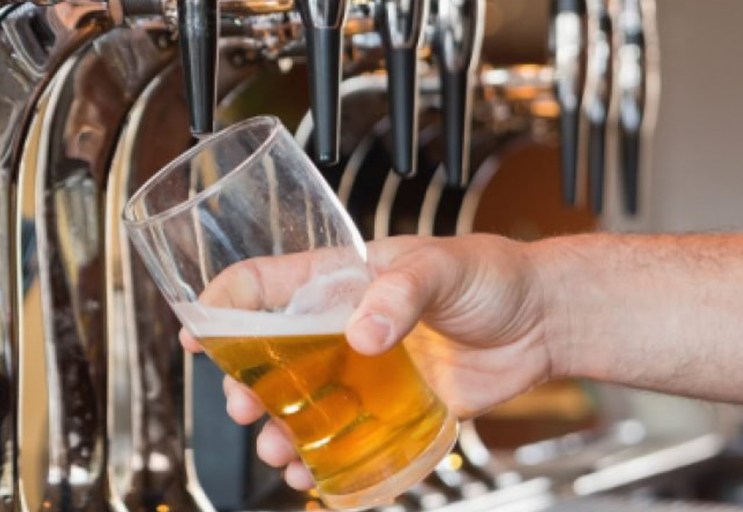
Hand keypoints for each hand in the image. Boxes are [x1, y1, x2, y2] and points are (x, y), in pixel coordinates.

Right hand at [179, 234, 555, 489]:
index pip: (265, 285)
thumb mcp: (443, 266)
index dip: (224, 307)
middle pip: (272, 356)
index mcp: (345, 279)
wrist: (546, 321)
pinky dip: (325, 458)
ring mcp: (367, 370)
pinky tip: (314, 474)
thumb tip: (363, 335)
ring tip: (278, 452)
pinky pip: (347, 436)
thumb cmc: (495, 276)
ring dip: (280, 430)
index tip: (196, 335)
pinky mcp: (395, 407)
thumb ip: (400, 294)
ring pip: (302, 403)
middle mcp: (346, 325)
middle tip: (244, 409)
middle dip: (246, 385)